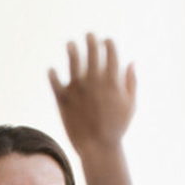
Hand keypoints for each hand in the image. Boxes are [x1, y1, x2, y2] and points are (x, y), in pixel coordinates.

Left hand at [49, 34, 135, 155]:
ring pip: (73, 60)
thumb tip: (131, 62)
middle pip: (92, 51)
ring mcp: (78, 88)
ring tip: (71, 44)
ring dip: (72, 49)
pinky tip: (52, 70)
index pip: (111, 51)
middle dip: (92, 40)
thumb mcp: (131, 105)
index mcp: (112, 80)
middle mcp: (94, 80)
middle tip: (89, 35)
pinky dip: (52, 74)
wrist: (98, 148)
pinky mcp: (63, 99)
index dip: (108, 43)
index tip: (106, 41)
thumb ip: (132, 82)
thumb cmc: (116, 128)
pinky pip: (55, 81)